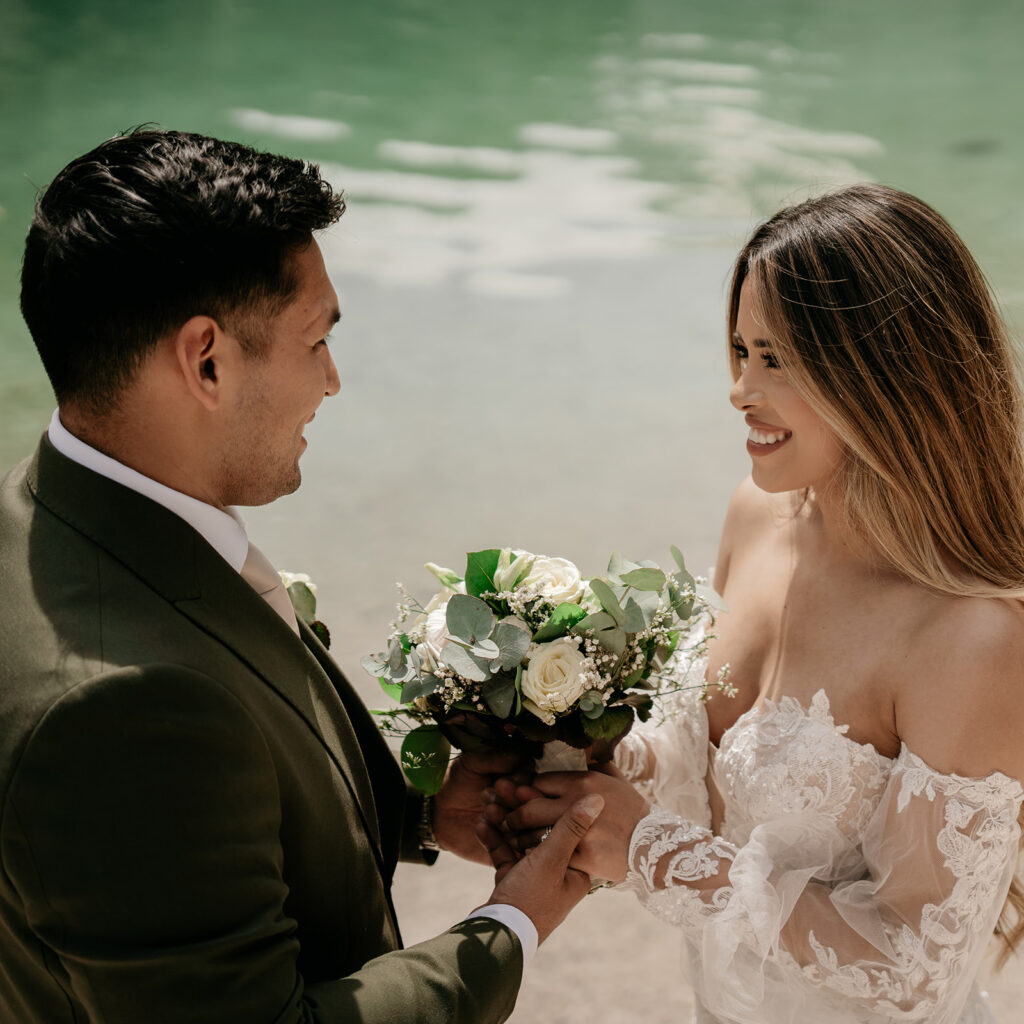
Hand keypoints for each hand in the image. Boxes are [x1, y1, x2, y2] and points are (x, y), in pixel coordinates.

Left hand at [432, 750, 528, 864]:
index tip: (501, 782)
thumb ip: (494, 759)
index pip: (533, 782)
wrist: (438, 813)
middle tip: (491, 799)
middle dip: (513, 802)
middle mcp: (525, 805)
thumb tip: (519, 755)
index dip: (520, 782)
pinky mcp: (510, 849)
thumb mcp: (471, 764)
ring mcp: (519, 829)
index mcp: (522, 781)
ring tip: (486, 812)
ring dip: (507, 819)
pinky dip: (499, 838)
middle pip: (532, 806)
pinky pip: (513, 849)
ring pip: (525, 828)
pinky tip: (481, 827)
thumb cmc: (457, 782)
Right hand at [476, 793, 604, 944]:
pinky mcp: (514, 881)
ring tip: (487, 801)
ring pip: (518, 838)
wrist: (498, 939)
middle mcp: (558, 871)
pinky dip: (494, 838)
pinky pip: (505, 853)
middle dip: (516, 808)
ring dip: (502, 820)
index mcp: (576, 868)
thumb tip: (598, 798)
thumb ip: (571, 827)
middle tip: (500, 787)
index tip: (524, 784)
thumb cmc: (532, 901)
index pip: (561, 824)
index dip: (541, 802)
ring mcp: (534, 877)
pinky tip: (481, 823)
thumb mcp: (552, 860)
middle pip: (537, 828)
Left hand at [498, 766, 648, 883]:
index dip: (529, 789)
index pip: (540, 781)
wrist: (654, 845)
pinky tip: (527, 856)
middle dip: (513, 812)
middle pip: (530, 805)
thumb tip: (584, 744)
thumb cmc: (632, 810)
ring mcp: (581, 830)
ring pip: (534, 832)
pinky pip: (549, 855)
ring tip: (511, 836)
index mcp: (584, 782)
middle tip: (505, 817)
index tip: (523, 795)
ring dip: (518, 835)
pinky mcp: (583, 856)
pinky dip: (535, 855)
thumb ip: (596, 761)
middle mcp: (579, 803)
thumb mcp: (615, 779)